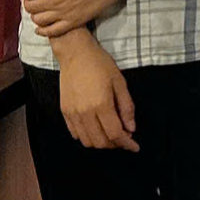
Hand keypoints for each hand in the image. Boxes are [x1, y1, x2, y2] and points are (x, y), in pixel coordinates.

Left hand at [20, 0, 132, 39]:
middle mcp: (54, 0)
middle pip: (30, 7)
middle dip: (28, 3)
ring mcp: (64, 13)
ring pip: (39, 20)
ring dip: (35, 15)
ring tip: (38, 11)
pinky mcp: (74, 21)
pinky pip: (52, 31)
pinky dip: (44, 30)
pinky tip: (42, 27)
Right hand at [54, 35, 137, 150]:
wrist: (75, 53)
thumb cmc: (100, 64)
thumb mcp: (120, 82)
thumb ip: (126, 107)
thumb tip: (131, 128)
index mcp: (101, 104)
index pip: (115, 134)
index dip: (127, 144)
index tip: (134, 147)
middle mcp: (85, 113)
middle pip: (101, 142)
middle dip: (115, 144)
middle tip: (124, 138)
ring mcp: (73, 114)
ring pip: (87, 141)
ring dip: (101, 143)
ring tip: (110, 134)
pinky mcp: (65, 112)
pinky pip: (75, 134)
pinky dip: (87, 137)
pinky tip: (96, 129)